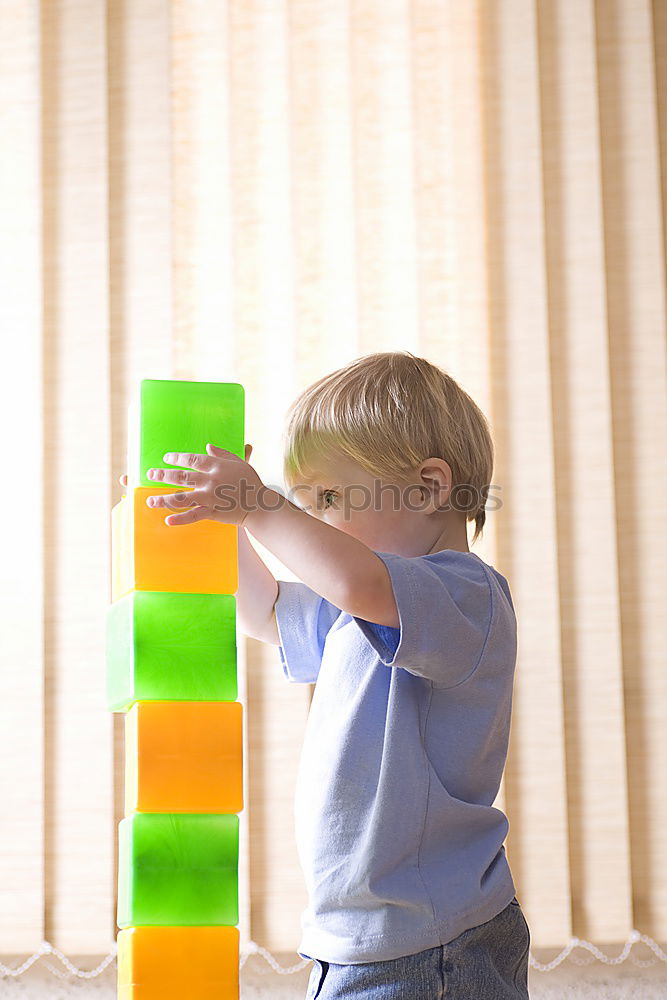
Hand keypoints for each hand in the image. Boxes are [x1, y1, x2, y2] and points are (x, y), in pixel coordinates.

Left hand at [134, 443, 262, 527]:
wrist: (260, 504)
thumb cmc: (250, 482)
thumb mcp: (239, 462)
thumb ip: (222, 453)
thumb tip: (208, 446)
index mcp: (216, 466)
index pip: (191, 459)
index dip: (176, 458)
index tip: (166, 458)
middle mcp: (210, 480)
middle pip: (181, 476)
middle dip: (163, 475)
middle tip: (150, 475)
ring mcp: (210, 497)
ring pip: (181, 498)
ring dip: (163, 499)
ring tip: (150, 501)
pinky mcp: (212, 512)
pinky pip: (193, 516)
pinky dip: (180, 519)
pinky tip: (167, 520)